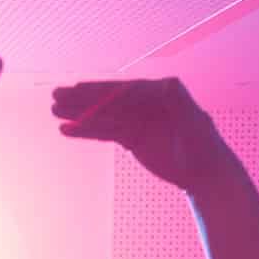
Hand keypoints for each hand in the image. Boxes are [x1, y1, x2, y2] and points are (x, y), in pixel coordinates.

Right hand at [51, 78, 237, 191]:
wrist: (205, 173)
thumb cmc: (203, 147)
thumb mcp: (194, 124)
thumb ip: (179, 103)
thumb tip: (167, 84)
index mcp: (162, 91)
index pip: (126, 89)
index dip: (102, 90)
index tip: (78, 89)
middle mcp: (147, 101)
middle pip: (110, 99)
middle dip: (83, 98)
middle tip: (56, 95)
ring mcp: (138, 119)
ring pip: (103, 115)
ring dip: (78, 113)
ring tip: (53, 110)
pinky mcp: (131, 136)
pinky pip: (104, 132)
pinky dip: (86, 131)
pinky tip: (66, 129)